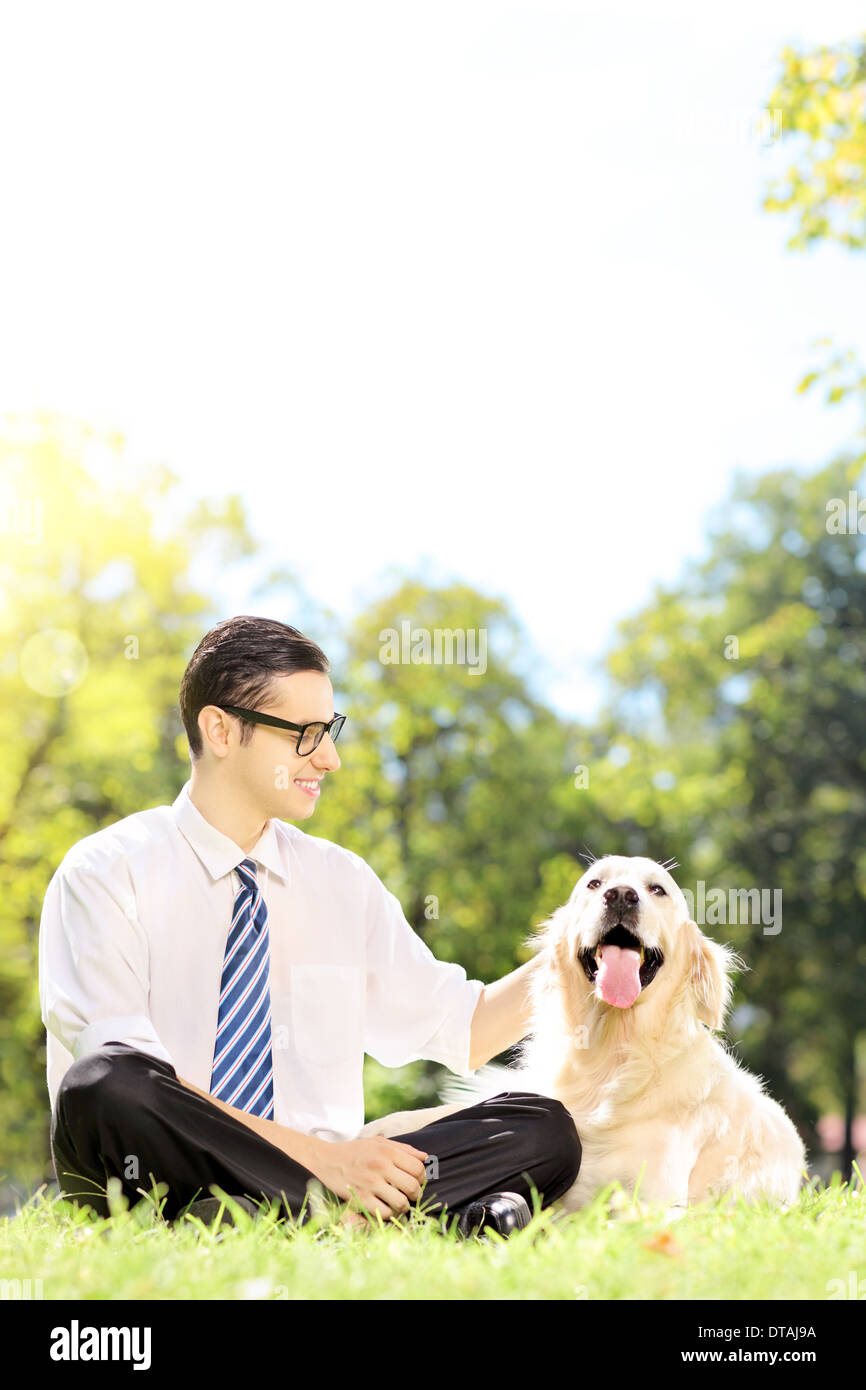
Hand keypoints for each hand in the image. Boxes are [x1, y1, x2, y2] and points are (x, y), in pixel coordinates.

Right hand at [305, 1135, 429, 1221]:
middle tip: (411, 1195)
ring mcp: (370, 1184)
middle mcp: (381, 1166)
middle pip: (413, 1186)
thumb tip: (426, 1157)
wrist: (324, 1160)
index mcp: (387, 1151)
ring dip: (404, 1206)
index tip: (417, 1181)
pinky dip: (389, 1213)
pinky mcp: (360, 1199)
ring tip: (400, 1203)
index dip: (422, 1177)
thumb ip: (404, 1149)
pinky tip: (385, 1207)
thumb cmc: (354, 1151)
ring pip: (401, 1203)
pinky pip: (385, 1213)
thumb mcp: (378, 1142)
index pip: (418, 1168)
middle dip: (416, 1194)